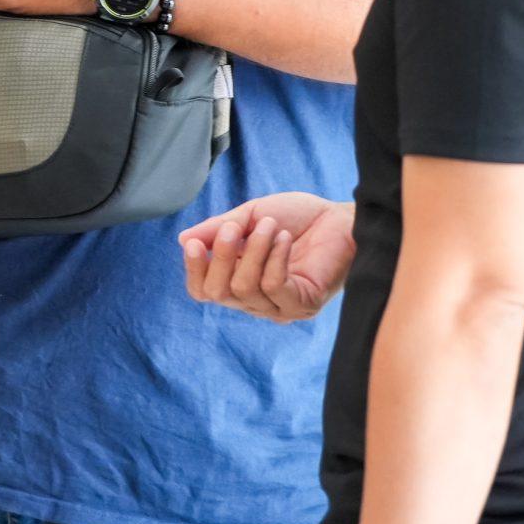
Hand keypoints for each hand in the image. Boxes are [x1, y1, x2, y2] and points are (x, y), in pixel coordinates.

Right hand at [180, 192, 356, 321]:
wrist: (339, 217)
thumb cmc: (296, 217)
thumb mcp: (249, 216)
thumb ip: (218, 229)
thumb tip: (184, 240)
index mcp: (238, 281)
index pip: (203, 291)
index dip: (194, 270)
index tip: (196, 243)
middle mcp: (255, 301)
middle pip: (217, 293)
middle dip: (221, 256)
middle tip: (234, 227)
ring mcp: (280, 307)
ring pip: (245, 288)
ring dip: (254, 249)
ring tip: (270, 226)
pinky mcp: (303, 305)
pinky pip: (273, 286)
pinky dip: (275, 257)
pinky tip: (285, 239)